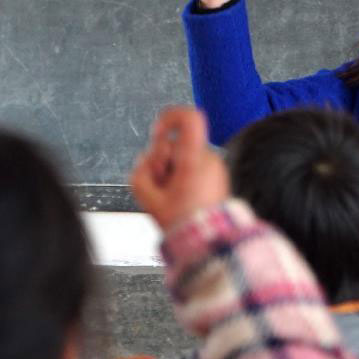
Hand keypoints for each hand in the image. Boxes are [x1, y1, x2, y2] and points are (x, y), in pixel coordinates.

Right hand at [130, 106, 229, 230]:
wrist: (209, 240)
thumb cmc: (184, 222)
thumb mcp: (150, 199)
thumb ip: (140, 173)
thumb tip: (146, 161)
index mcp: (194, 160)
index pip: (189, 119)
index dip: (169, 118)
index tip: (157, 132)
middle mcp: (208, 158)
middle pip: (176, 144)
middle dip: (161, 161)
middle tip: (161, 184)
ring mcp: (215, 166)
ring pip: (183, 157)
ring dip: (172, 172)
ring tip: (172, 194)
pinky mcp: (217, 175)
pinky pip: (194, 167)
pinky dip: (183, 177)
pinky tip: (182, 195)